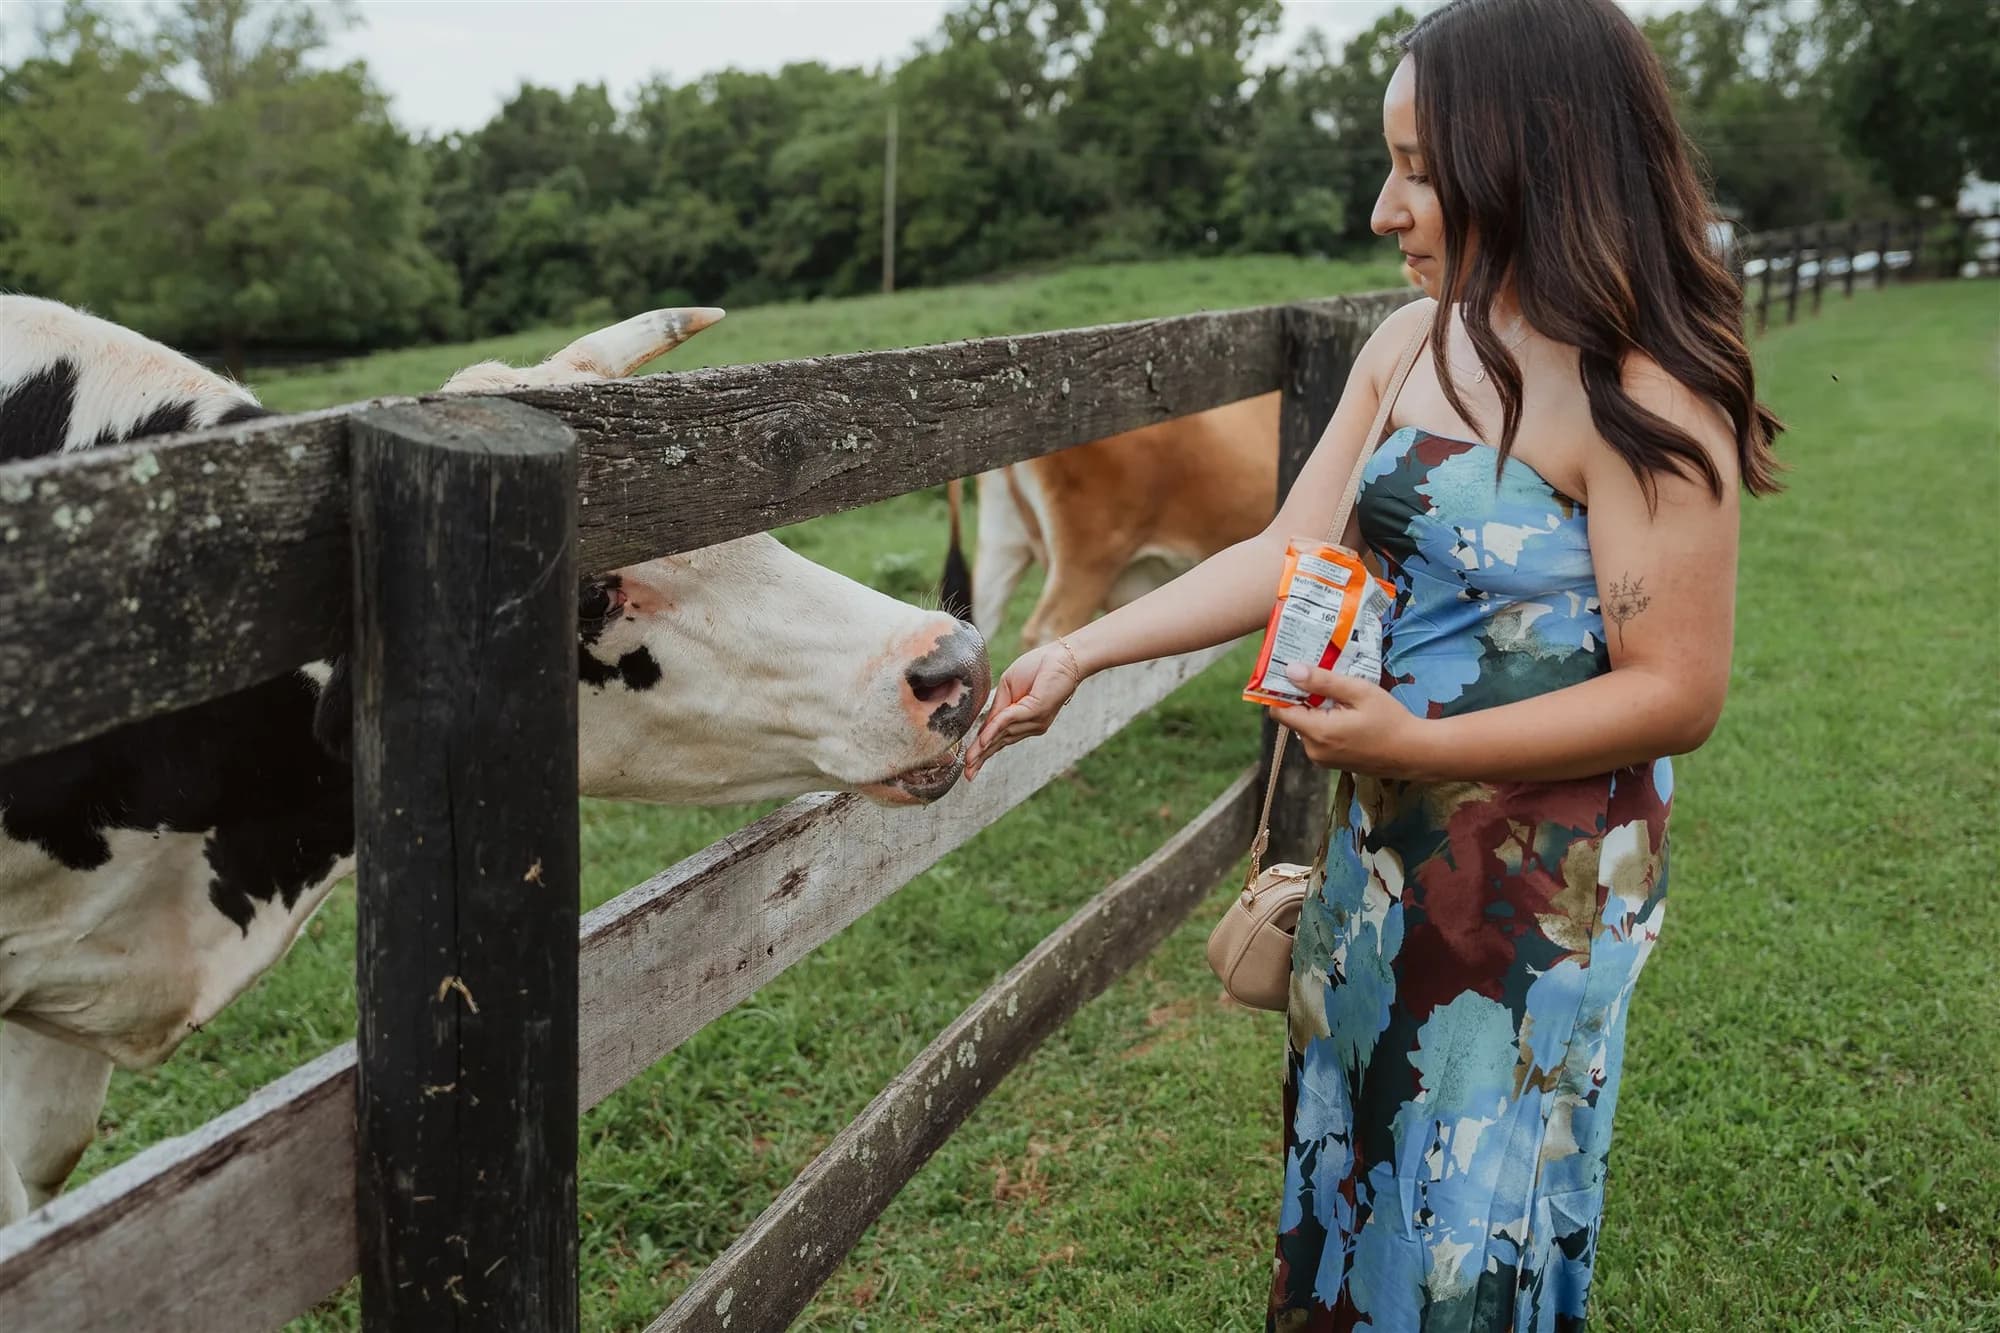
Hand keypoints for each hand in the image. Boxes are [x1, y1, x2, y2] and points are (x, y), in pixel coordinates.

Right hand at [961, 638, 1086, 781]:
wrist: (1063, 655)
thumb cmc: (1038, 667)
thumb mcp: (1009, 686)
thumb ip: (998, 706)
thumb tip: (985, 727)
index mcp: (1022, 720)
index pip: (999, 738)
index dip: (983, 751)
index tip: (969, 765)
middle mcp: (1029, 725)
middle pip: (1000, 743)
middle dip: (982, 758)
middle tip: (967, 775)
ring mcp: (1034, 720)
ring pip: (1002, 735)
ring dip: (983, 749)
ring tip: (969, 762)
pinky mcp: (1036, 710)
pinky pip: (1009, 720)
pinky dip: (994, 730)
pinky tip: (982, 741)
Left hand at [1267, 664, 1432, 778]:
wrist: (1415, 753)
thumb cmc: (1390, 720)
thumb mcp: (1359, 692)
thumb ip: (1323, 681)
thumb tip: (1291, 670)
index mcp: (1318, 732)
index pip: (1280, 711)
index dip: (1282, 692)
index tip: (1292, 674)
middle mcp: (1314, 750)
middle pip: (1293, 718)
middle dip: (1303, 699)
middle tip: (1323, 680)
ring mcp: (1322, 760)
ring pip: (1306, 727)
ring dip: (1316, 711)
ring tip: (1340, 696)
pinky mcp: (1332, 763)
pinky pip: (1318, 738)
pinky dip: (1325, 724)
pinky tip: (1346, 714)